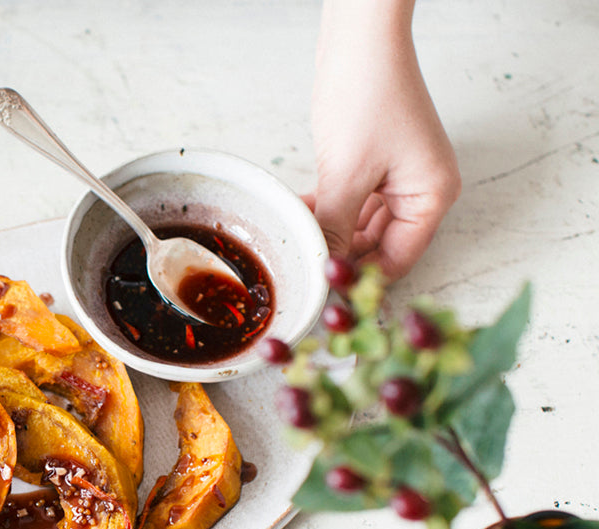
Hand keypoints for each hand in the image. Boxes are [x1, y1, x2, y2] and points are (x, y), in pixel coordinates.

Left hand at [306, 0, 460, 280]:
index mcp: (431, 197)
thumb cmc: (367, 93)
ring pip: (360, 225)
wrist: (360, 36)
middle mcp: (422, 191)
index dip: (360, 280)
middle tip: (301, 269)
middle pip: (380, 246)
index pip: (397, 261)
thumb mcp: (346, 173)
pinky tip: (297, 214)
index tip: (321, 295)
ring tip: (293, 238)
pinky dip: (327, 210)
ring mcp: (399, 176)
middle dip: (339, 255)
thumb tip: (322, 270)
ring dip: (328, 232)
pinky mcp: (374, 162)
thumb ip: (334, 227)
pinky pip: (351, 201)